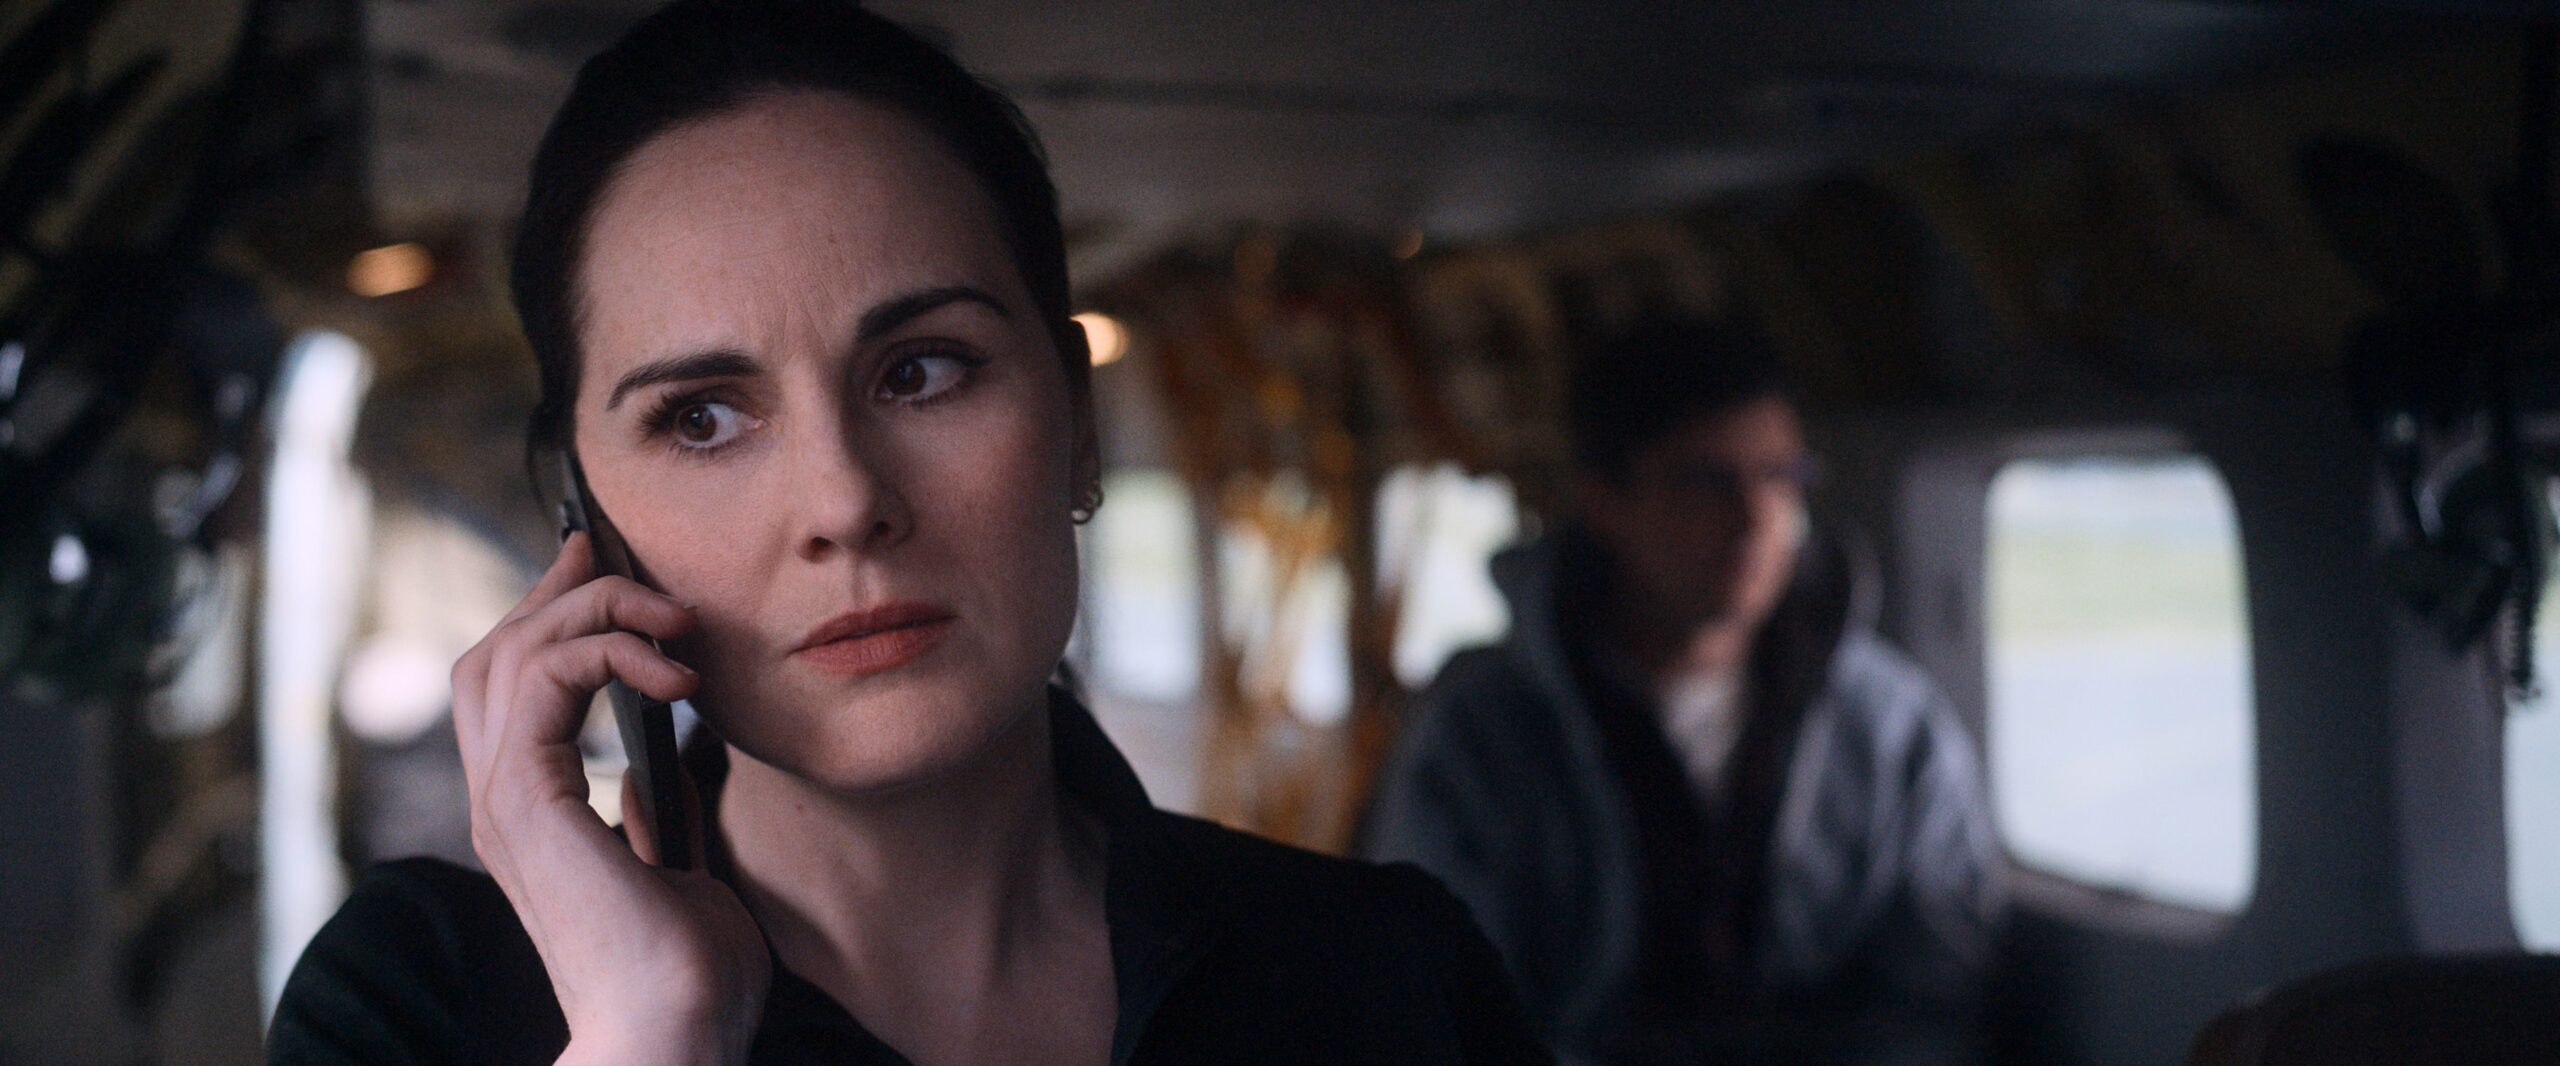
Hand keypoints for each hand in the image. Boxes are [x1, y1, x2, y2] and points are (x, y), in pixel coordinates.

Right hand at [452, 532, 769, 1064]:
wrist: (672, 1035)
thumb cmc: (686, 978)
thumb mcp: (684, 875)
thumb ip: (663, 821)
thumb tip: (667, 772)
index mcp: (532, 817)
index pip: (511, 690)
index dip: (550, 620)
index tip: (600, 570)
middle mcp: (502, 804)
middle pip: (492, 657)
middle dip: (553, 592)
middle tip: (609, 551)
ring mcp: (505, 803)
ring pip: (511, 654)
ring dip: (593, 612)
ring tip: (671, 616)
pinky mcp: (526, 803)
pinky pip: (542, 681)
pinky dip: (606, 652)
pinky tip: (672, 672)